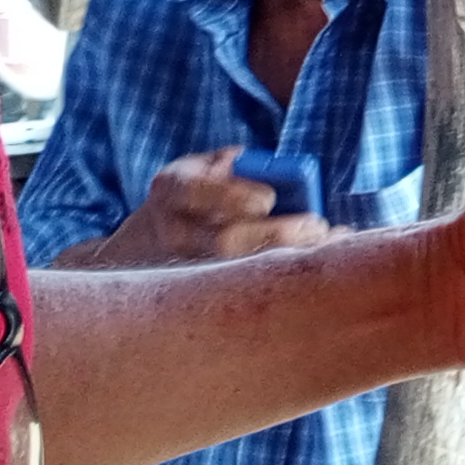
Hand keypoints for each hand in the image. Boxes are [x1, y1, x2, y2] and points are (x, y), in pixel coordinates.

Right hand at [76, 150, 333, 269]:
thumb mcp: (197, 170)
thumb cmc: (188, 199)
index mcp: (172, 189)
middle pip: (222, 242)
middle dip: (274, 234)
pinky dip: (283, 283)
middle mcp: (174, 232)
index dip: (233, 196)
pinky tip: (317, 274)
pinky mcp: (199, 298)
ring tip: (327, 245)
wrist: (137, 249)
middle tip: (316, 225)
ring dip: (286, 262)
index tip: (269, 199)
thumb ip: (234, 165)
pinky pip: (244, 293)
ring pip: (236, 274)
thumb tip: (284, 170)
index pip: (197, 192)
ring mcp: (183, 270)